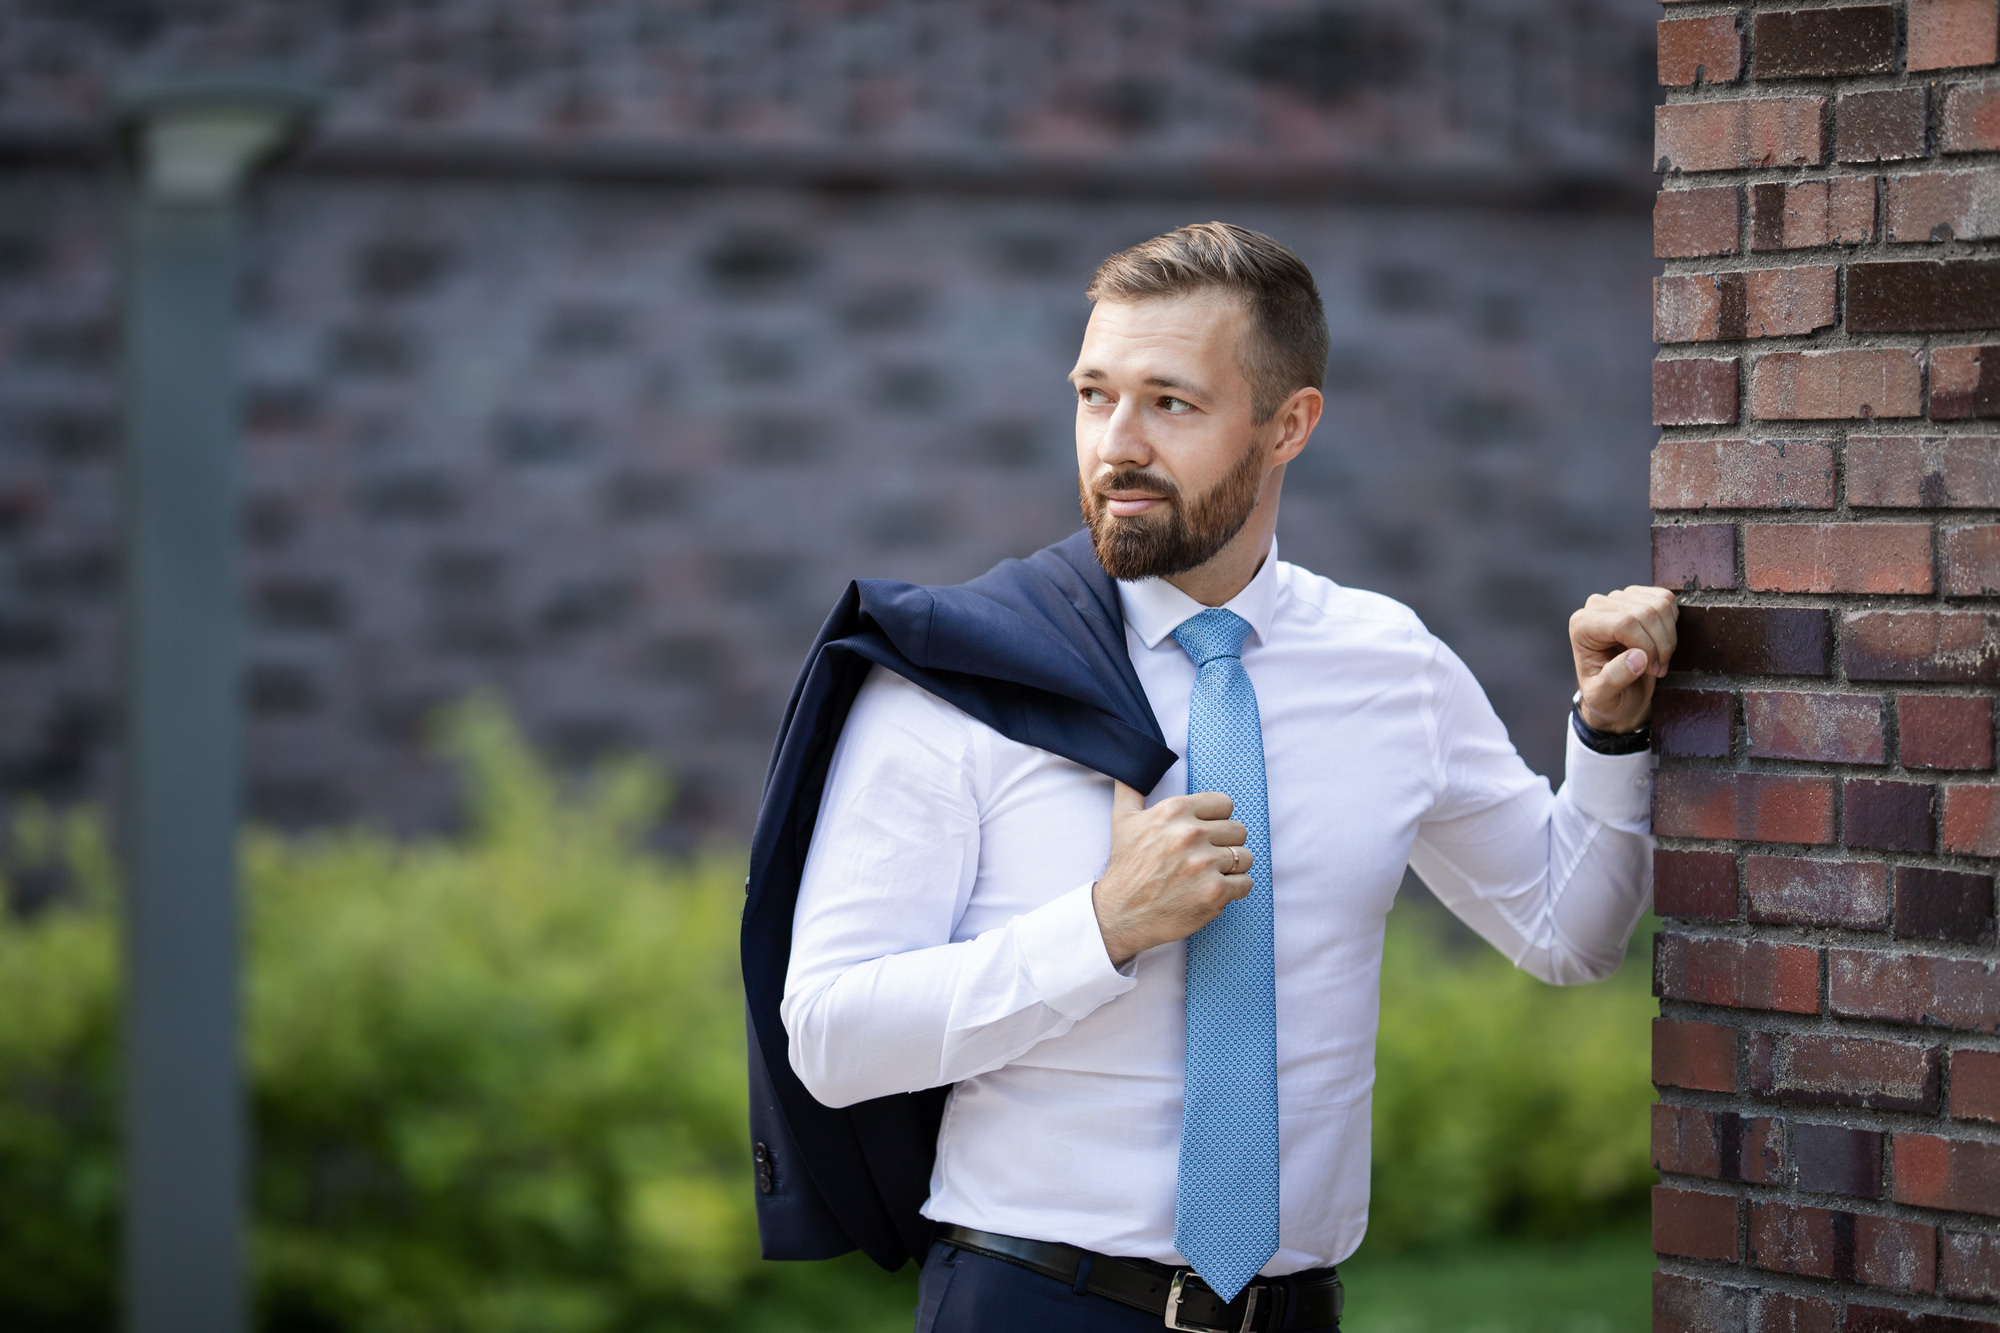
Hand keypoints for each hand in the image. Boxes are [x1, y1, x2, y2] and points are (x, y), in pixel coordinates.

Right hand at [1092, 781, 1250, 966]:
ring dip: (1232, 868)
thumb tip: (1130, 764)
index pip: (1225, 804)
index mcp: (1174, 811)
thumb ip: (1130, 789)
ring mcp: (1204, 864)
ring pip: (1245, 856)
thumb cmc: (1125, 866)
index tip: (1204, 835)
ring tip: (1209, 875)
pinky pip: (1246, 883)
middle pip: (1238, 830)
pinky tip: (1211, 891)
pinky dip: (1233, 890)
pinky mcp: (1215, 892)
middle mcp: (1191, 833)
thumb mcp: (1123, 820)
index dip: (1216, 820)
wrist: (1121, 913)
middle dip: (1225, 844)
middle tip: (1205, 858)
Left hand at [1569, 585, 1679, 733]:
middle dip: (1660, 645)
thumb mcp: (1603, 698)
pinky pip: (1666, 600)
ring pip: (1659, 605)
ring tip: (1658, 660)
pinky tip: (1661, 643)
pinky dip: (1672, 624)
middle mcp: (1597, 606)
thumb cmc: (1607, 696)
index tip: (1649, 670)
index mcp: (1582, 625)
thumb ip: (1614, 679)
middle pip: (1645, 612)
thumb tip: (1638, 657)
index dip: (1646, 647)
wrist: (1618, 693)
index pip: (1625, 623)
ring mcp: (1619, 598)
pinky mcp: (1639, 596)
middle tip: (1656, 669)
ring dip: (1668, 637)